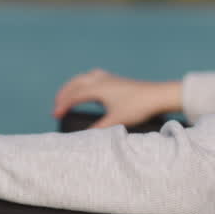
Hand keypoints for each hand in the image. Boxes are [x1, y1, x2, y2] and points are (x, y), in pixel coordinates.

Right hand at [51, 69, 180, 128]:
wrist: (159, 95)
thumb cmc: (138, 107)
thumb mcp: (117, 121)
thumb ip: (99, 129)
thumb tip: (85, 136)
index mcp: (99, 88)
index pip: (74, 95)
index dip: (63, 105)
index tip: (55, 115)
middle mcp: (102, 80)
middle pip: (76, 83)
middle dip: (64, 93)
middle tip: (57, 105)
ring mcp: (110, 78)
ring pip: (85, 77)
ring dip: (74, 85)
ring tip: (69, 95)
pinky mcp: (117, 80)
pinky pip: (95, 76)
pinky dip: (86, 82)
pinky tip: (90, 89)